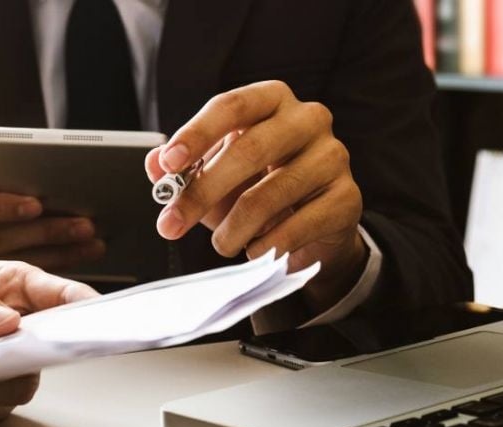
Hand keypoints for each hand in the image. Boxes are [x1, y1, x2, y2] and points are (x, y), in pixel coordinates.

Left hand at [0, 261, 97, 422]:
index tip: (94, 315)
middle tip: (3, 354)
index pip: (59, 294)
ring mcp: (7, 366)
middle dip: (33, 356)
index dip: (82, 304)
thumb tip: (8, 321)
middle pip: (51, 350)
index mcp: (12, 287)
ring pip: (21, 386)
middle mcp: (18, 328)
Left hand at [145, 80, 367, 311]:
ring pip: (270, 193)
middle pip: (249, 149)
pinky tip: (255, 250)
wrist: (312, 225)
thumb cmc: (257, 188)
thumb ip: (184, 169)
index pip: (231, 106)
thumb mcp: (215, 175)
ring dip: (233, 228)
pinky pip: (298, 225)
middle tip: (171, 224)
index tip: (169, 163)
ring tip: (220, 245)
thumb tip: (155, 165)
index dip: (196, 134)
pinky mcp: (348, 197)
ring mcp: (333, 156)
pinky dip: (266, 245)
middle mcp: (308, 118)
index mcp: (271, 100)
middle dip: (202, 192)